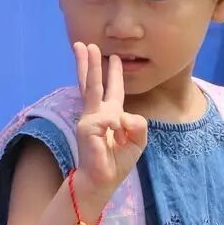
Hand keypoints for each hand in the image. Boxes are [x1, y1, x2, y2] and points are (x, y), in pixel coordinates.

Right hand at [73, 42, 147, 211]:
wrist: (101, 181)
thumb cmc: (117, 162)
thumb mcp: (137, 140)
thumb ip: (137, 124)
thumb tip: (121, 116)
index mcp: (109, 116)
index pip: (110, 91)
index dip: (112, 74)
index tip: (112, 58)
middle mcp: (96, 114)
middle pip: (93, 83)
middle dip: (90, 63)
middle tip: (86, 44)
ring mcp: (89, 118)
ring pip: (92, 87)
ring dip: (89, 66)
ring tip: (85, 46)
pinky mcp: (87, 126)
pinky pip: (112, 120)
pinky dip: (119, 129)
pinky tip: (114, 139)